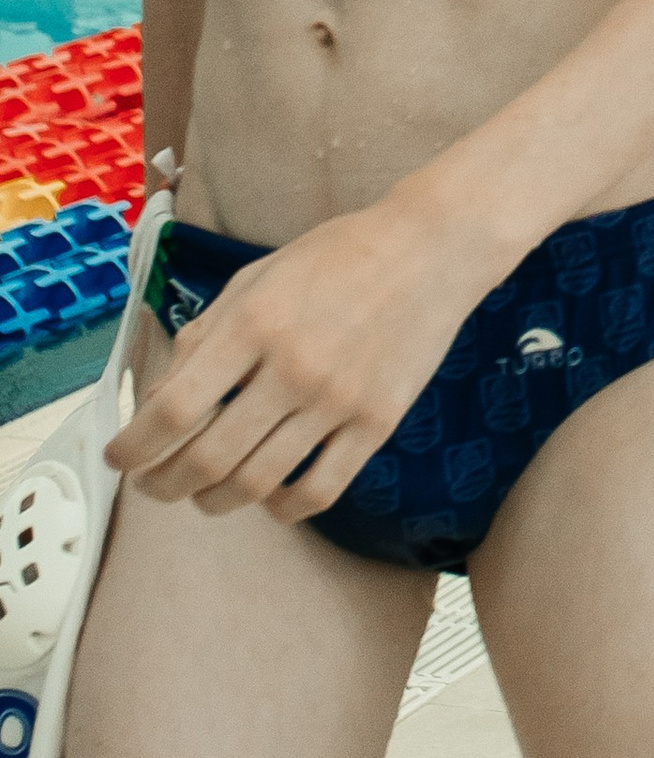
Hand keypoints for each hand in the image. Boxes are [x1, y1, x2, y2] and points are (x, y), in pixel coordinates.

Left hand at [109, 191, 492, 520]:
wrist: (431, 250)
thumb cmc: (337, 256)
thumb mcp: (255, 277)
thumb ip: (204, 337)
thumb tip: (158, 401)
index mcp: (254, 323)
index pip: (174, 408)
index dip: (135, 446)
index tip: (119, 458)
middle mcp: (293, 367)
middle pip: (208, 458)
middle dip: (164, 484)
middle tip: (153, 486)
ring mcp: (339, 400)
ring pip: (258, 483)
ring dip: (215, 501)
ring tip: (203, 495)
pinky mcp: (378, 423)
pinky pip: (320, 490)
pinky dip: (283, 508)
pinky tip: (269, 496)